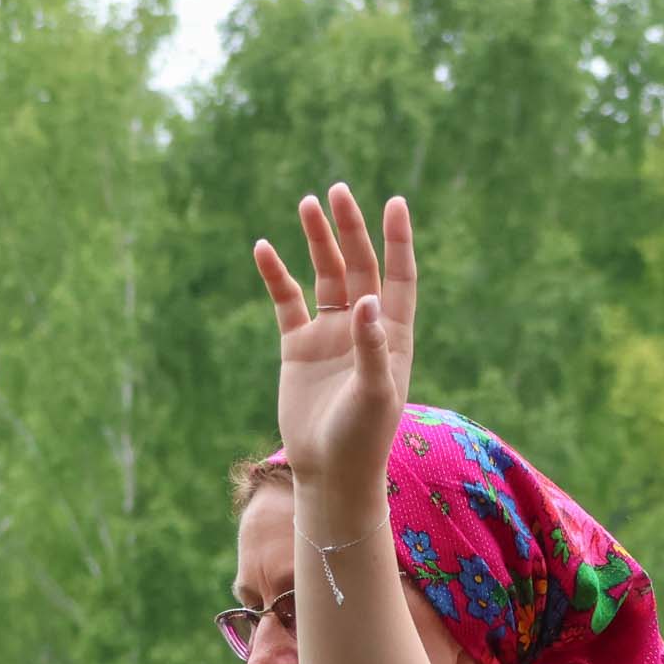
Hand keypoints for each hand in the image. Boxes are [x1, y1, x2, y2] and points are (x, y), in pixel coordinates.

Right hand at [252, 186, 416, 496]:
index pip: (398, 277)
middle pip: (359, 266)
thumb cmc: (363, 438)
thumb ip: (373, 346)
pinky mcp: (298, 347)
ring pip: (324, 276)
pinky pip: (286, 301)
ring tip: (307, 203)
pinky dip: (276, 275)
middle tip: (337, 191)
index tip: (395, 202)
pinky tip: (265, 248)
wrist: (329, 472)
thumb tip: (369, 300)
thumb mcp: (375, 393)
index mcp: (393, 335)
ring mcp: (330, 335)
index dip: (397, 240)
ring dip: (317, 241)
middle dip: (350, 229)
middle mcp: (364, 328)